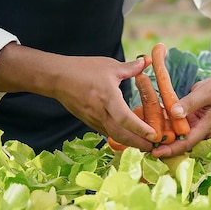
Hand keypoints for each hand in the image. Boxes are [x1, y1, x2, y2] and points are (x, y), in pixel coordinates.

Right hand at [0, 43, 156, 149]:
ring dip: (130, 143)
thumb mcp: (109, 66)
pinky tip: (129, 139)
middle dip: (138, 143)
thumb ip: (130, 67)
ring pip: (113, 136)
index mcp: (108, 97)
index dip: (140, 128)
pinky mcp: (89, 122)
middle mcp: (100, 112)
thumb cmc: (83, 69)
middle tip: (154, 148)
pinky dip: (119, 138)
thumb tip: (149, 61)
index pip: (125, 118)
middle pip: (121, 134)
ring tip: (145, 147)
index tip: (154, 135)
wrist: (56, 78)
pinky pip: (107, 133)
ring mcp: (93, 119)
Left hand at [151, 47, 210, 157]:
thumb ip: (191, 103)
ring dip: (159, 132)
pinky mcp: (190, 119)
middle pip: (178, 142)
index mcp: (205, 128)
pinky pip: (175, 122)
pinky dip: (163, 120)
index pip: (187, 144)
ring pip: (175, 132)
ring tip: (140, 131)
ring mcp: (194, 126)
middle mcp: (198, 130)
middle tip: (139, 144)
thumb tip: (174, 112)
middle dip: (160, 144)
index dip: (171, 150)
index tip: (154, 152)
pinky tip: (147, 116)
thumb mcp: (207, 92)